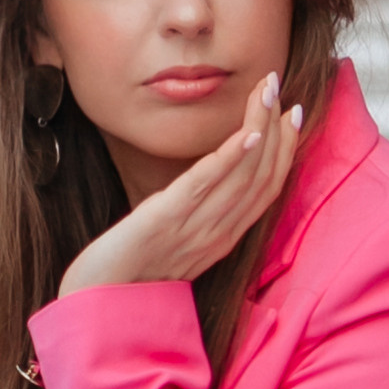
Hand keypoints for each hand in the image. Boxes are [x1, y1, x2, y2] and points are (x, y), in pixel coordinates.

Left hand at [57, 73, 302, 296]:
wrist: (96, 302)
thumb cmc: (129, 273)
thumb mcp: (173, 241)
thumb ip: (196, 216)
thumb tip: (206, 185)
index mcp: (222, 240)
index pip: (266, 190)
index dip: (284, 151)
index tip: (292, 114)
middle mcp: (216, 235)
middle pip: (261, 178)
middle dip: (278, 130)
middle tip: (281, 86)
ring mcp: (193, 229)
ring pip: (242, 176)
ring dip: (260, 128)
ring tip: (268, 91)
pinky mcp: (164, 220)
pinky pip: (205, 187)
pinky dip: (231, 158)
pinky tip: (248, 134)